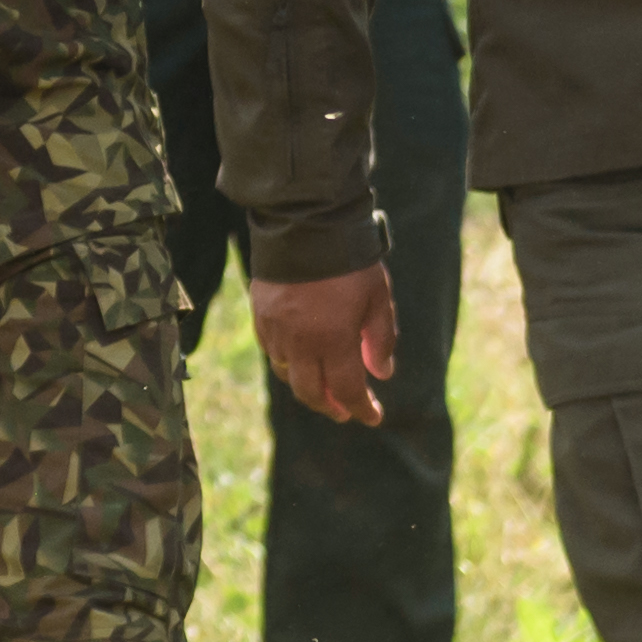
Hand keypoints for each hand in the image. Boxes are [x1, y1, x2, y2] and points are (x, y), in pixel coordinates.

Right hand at [254, 264, 400, 428]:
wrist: (305, 225)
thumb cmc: (349, 262)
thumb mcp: (378, 298)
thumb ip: (380, 339)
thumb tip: (381, 373)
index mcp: (334, 340)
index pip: (348, 390)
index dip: (362, 409)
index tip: (373, 417)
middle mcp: (301, 343)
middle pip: (311, 392)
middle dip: (330, 407)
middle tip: (345, 410)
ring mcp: (277, 330)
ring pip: (287, 375)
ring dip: (307, 386)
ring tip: (323, 386)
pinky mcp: (261, 315)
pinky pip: (272, 352)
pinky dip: (287, 363)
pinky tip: (299, 359)